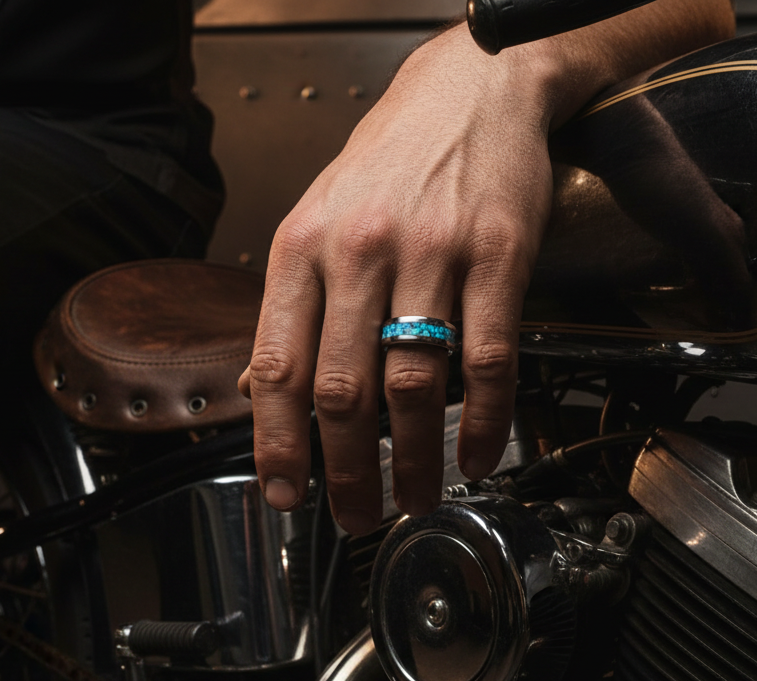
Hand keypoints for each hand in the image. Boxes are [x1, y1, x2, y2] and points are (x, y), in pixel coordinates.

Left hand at [242, 27, 555, 533]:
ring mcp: (430, 253)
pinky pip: (487, 359)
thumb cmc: (390, 160)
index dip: (278, 444)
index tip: (287, 494)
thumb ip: (291, 303)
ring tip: (417, 499)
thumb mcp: (317, 216)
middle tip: (355, 516)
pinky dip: (484, 421)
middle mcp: (358, 251)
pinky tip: (481, 455)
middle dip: (347, 472)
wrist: (473, 87)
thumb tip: (259, 383)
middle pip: (342, 391)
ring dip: (414, 461)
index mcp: (302, 246)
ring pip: (413, 385)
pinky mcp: (497, 255)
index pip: (277, 365)